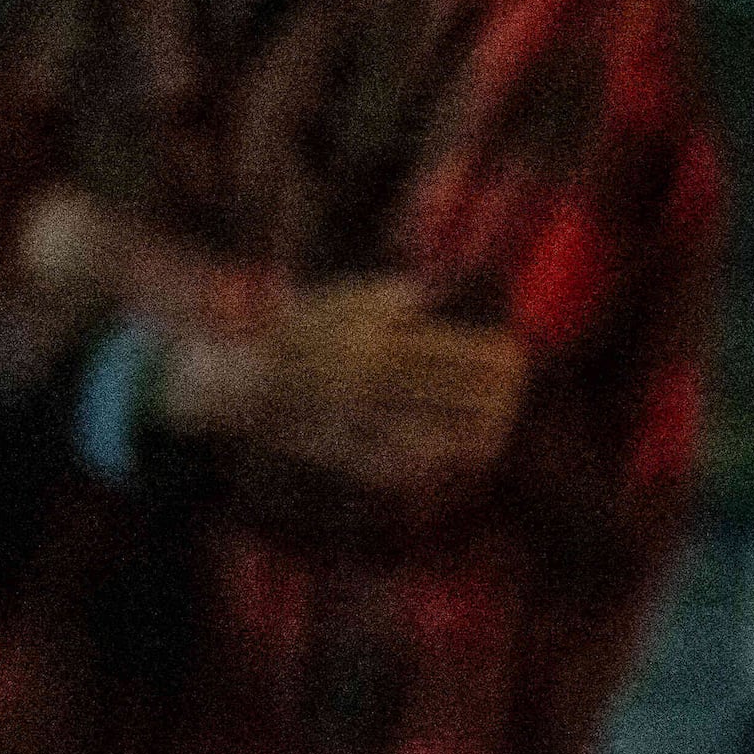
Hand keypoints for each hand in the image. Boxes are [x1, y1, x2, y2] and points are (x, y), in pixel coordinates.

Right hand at [164, 273, 526, 490]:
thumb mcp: (340, 300)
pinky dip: (425, 463)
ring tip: (495, 429)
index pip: (446, 349)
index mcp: (369, 341)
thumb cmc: (297, 332)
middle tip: (517, 392)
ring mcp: (351, 419)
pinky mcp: (337, 449)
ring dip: (467, 432)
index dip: (487, 354)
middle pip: (444, 391)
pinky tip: (449, 461)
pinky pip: (391, 462)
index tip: (516, 355)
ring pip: (425, 430)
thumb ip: (391, 296)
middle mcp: (365, 381)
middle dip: (489, 393)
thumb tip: (439, 291)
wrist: (237, 381)